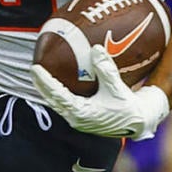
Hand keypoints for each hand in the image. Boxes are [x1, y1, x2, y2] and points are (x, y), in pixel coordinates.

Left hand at [31, 45, 168, 140]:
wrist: (138, 123)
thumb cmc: (128, 107)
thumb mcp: (118, 88)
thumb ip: (106, 70)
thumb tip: (95, 48)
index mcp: (82, 113)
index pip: (57, 95)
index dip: (45, 82)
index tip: (35, 68)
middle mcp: (76, 118)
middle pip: (51, 100)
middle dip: (40, 85)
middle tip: (32, 68)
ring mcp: (78, 119)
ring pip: (57, 103)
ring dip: (47, 89)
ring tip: (39, 74)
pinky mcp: (82, 117)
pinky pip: (64, 103)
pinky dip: (58, 92)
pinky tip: (56, 81)